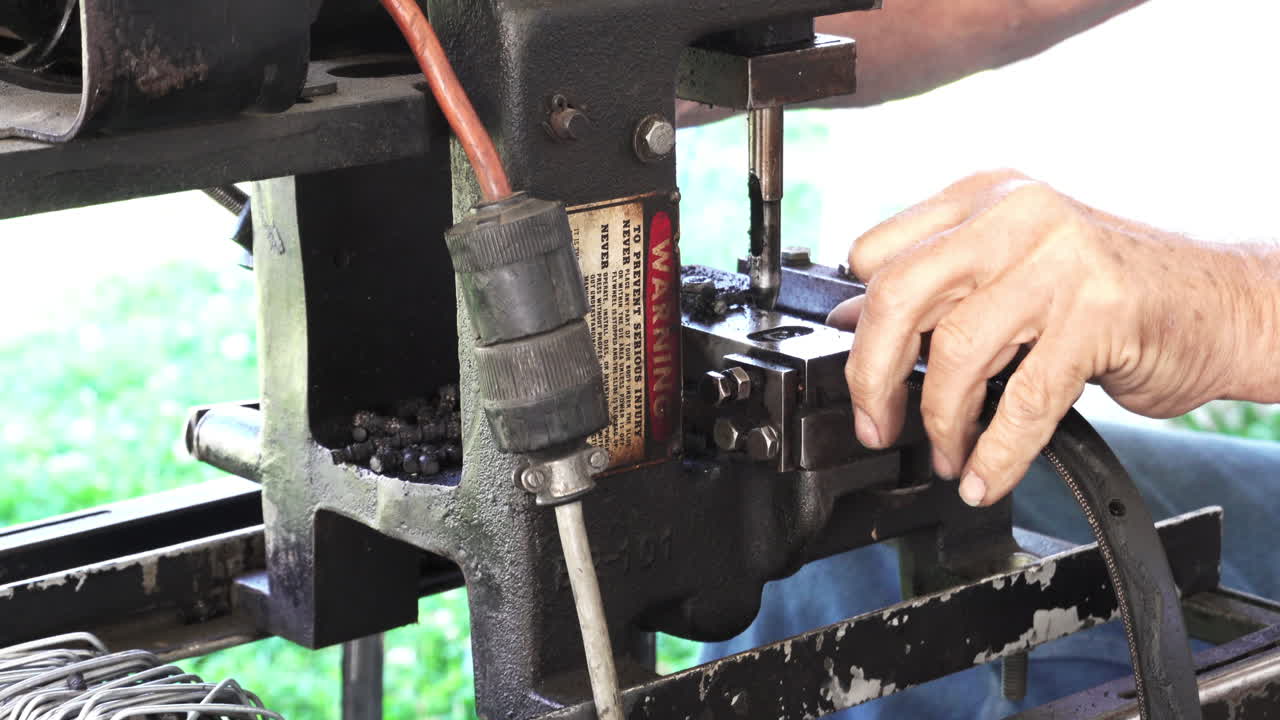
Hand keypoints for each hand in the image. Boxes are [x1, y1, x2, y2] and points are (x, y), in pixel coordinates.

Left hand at [829, 170, 1268, 506]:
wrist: (1225, 304)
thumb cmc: (1112, 291)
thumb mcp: (1015, 272)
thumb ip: (942, 289)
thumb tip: (853, 326)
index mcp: (985, 198)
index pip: (877, 253)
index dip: (857, 325)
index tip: (859, 375)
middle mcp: (1018, 216)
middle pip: (899, 295)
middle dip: (871, 376)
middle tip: (876, 425)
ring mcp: (1062, 261)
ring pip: (956, 349)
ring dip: (942, 421)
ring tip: (948, 454)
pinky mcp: (1102, 313)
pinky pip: (1024, 399)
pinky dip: (996, 452)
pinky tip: (984, 475)